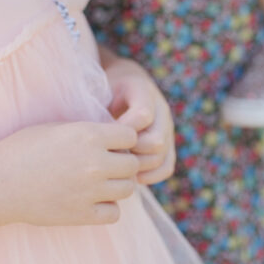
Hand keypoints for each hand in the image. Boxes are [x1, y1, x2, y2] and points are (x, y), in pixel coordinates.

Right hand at [0, 121, 139, 227]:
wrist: (0, 182)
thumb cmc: (24, 148)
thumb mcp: (58, 128)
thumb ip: (89, 132)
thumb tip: (114, 138)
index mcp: (89, 135)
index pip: (130, 137)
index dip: (123, 139)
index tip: (111, 143)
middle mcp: (95, 163)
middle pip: (132, 164)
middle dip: (123, 162)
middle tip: (107, 163)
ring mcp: (91, 191)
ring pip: (128, 189)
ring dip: (118, 184)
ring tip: (100, 182)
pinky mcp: (83, 215)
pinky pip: (114, 213)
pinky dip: (108, 207)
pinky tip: (92, 200)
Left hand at [101, 51, 175, 184]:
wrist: (122, 86)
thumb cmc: (104, 90)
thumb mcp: (99, 89)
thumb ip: (98, 107)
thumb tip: (96, 137)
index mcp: (141, 89)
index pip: (143, 115)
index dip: (124, 131)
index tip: (105, 137)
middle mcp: (160, 109)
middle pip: (156, 141)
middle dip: (131, 152)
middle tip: (111, 156)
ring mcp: (166, 128)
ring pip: (161, 157)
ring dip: (139, 166)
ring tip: (118, 167)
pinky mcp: (168, 145)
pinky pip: (166, 166)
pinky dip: (150, 175)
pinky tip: (133, 177)